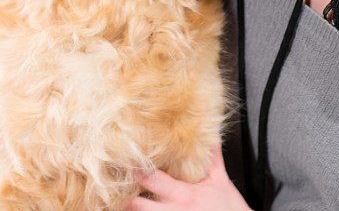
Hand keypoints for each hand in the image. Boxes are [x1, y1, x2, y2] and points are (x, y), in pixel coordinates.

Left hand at [124, 145, 251, 210]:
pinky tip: (137, 208)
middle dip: (120, 196)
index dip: (132, 168)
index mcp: (182, 195)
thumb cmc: (229, 210)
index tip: (120, 159)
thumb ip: (213, 158)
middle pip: (133, 205)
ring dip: (128, 208)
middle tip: (109, 184)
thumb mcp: (221, 182)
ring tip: (118, 200)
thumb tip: (212, 135)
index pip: (149, 178)